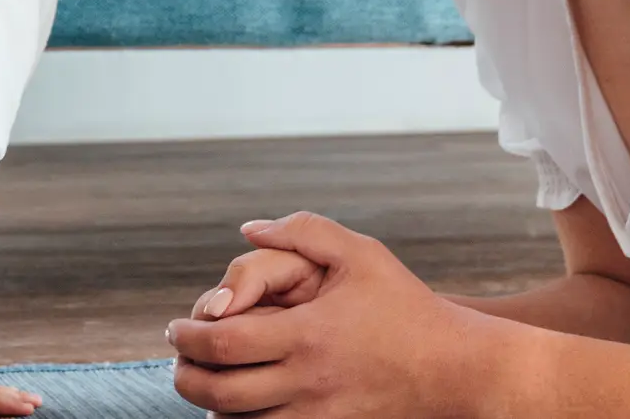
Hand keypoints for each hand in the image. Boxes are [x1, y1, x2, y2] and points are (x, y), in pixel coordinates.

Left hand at [167, 213, 511, 417]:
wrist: (454, 367)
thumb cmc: (405, 304)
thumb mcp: (360, 253)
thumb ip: (302, 231)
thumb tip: (248, 229)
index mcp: (308, 334)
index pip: (223, 344)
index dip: (188, 337)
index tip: (176, 327)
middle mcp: (307, 381)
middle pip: (220, 392)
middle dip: (185, 375)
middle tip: (178, 357)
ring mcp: (318, 415)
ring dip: (209, 404)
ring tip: (200, 379)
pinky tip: (236, 404)